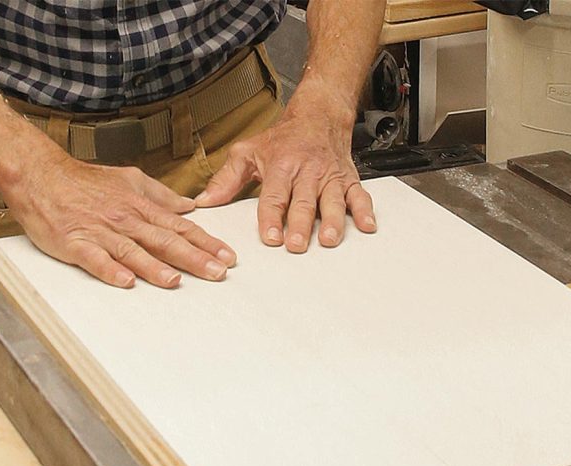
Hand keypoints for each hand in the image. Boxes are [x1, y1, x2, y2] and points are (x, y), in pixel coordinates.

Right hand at [1, 154, 236, 287]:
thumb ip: (160, 196)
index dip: (206, 242)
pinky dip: (109, 269)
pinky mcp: (75, 243)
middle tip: (218, 272)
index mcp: (140, 208)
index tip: (228, 256)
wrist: (40, 175)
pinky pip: (94, 259)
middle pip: (165, 241)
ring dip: (155, 267)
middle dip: (194, 258)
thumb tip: (189, 206)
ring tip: (176, 280)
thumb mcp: (129, 180)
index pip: (180, 227)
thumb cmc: (85, 182)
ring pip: (133, 251)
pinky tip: (125, 281)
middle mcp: (125, 220)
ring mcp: (100, 232)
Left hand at [195, 99, 375, 252]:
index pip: (274, 196)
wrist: (318, 115)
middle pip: (303, 202)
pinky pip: (359, 196)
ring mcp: (329, 177)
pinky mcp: (348, 180)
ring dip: (332, 221)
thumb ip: (226, 180)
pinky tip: (366, 227)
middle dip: (300, 224)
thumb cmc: (282, 139)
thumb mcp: (248, 152)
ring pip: (332, 201)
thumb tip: (204, 202)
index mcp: (281, 166)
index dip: (271, 217)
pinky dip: (365, 211)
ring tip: (328, 240)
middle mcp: (307, 172)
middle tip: (295, 245)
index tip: (270, 237)